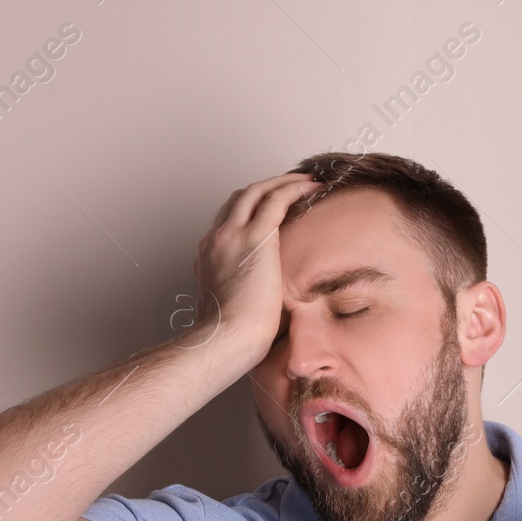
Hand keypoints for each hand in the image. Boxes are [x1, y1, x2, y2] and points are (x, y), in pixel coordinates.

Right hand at [190, 172, 319, 354]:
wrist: (225, 339)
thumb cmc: (231, 337)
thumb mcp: (229, 310)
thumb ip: (238, 297)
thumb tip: (258, 307)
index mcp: (209, 256)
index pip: (230, 220)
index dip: (252, 209)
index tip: (273, 209)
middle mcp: (215, 240)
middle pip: (240, 198)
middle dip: (267, 188)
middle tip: (293, 186)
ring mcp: (231, 236)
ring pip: (256, 191)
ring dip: (282, 181)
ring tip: (307, 181)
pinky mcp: (254, 239)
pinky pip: (275, 199)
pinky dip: (294, 188)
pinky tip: (312, 188)